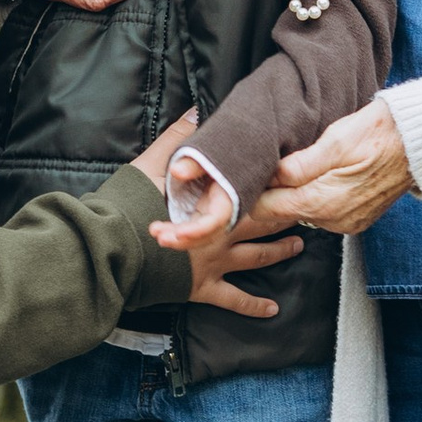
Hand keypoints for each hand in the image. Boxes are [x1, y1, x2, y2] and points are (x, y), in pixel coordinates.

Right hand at [130, 115, 296, 317]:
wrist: (115, 251)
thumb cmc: (129, 206)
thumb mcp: (152, 164)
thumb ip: (178, 139)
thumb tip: (197, 111)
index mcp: (211, 203)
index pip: (250, 189)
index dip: (272, 182)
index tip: (292, 174)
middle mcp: (221, 232)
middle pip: (262, 221)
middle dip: (286, 214)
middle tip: (306, 207)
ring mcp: (215, 262)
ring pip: (257, 256)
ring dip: (279, 251)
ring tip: (299, 246)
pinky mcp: (203, 287)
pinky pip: (235, 299)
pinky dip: (254, 306)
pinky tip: (272, 309)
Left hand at [253, 100, 414, 236]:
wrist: (420, 142)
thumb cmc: (379, 133)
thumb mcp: (337, 140)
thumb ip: (301, 164)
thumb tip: (270, 176)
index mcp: (323, 202)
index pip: (266, 210)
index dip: (252, 192)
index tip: (248, 174)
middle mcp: (333, 220)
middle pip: (281, 214)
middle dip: (269, 193)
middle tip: (269, 165)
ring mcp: (346, 223)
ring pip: (301, 213)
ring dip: (292, 194)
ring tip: (296, 166)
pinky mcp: (356, 219)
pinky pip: (322, 213)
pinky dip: (313, 197)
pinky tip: (319, 176)